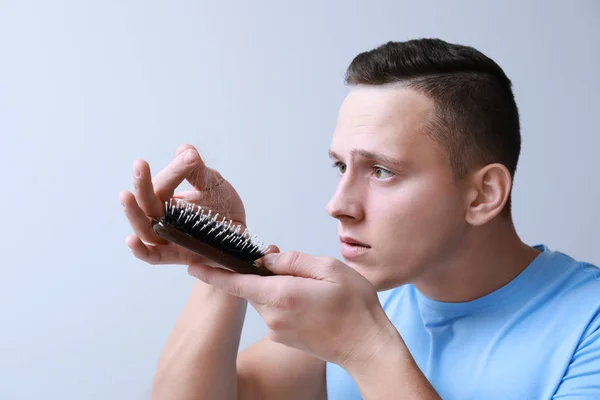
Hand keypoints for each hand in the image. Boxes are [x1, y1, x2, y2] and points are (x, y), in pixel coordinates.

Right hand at [120, 144, 250, 266]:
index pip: (163, 184)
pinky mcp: (178, 256)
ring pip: (144, 229)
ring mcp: (169, 238)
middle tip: (139, 164)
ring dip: (133, 213)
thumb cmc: (223, 209)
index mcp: (168, 199)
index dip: (174, 170)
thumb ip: (197, 170)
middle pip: (145, 204)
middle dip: (140, 184)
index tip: (190, 156)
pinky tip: (131, 241)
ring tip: (125, 195)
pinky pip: (154, 257)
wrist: (241, 235)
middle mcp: (163, 218)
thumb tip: (184, 149)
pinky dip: (141, 251)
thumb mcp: (213, 184)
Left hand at [187, 251, 394, 368]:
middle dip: (262, 271)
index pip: (235, 283)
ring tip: (309, 284)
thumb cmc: (355, 306)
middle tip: (282, 257)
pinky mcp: (284, 338)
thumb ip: (292, 260)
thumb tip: (267, 258)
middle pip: (253, 286)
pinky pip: (275, 312)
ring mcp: (277, 331)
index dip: (212, 273)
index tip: (193, 265)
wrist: (367, 347)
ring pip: (265, 298)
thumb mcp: (329, 268)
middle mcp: (273, 316)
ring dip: (276, 287)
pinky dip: (284, 300)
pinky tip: (310, 301)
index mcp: (281, 295)